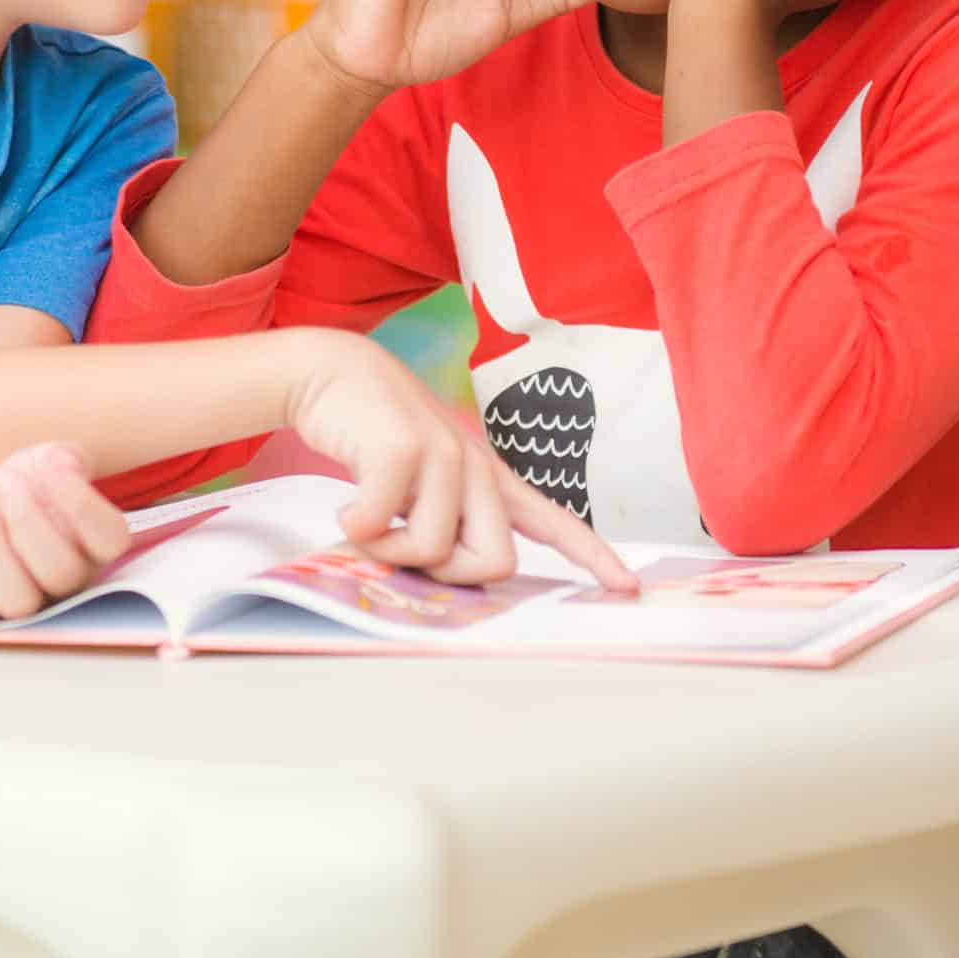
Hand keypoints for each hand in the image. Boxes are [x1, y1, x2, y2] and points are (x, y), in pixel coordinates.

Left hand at [0, 443, 131, 632]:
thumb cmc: (27, 483)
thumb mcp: (48, 462)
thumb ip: (62, 461)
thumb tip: (64, 467)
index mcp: (97, 543)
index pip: (109, 539)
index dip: (82, 504)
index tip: (54, 466)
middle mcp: (68, 582)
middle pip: (61, 573)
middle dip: (28, 520)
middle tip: (8, 480)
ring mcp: (24, 600)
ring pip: (17, 600)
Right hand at [281, 332, 637, 593]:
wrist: (331, 371)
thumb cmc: (372, 436)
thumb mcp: (420, 479)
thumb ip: (442, 520)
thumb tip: (442, 576)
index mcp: (487, 477)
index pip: (553, 521)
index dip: (591, 556)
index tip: (627, 586)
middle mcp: (476, 465)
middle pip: (495, 561)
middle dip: (446, 574)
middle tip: (403, 550)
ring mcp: (444, 453)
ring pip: (434, 550)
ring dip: (386, 551)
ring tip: (364, 519)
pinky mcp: (403, 449)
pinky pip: (380, 526)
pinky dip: (354, 528)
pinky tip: (345, 505)